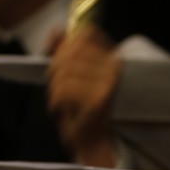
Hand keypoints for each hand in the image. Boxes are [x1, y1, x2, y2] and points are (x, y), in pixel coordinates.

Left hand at [46, 26, 120, 166]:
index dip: (64, 44)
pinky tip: (60, 109)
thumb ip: (63, 49)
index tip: (57, 61)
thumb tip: (55, 29)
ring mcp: (110, 81)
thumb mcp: (70, 73)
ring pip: (65, 70)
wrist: (92, 140)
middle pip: (71, 50)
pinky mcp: (101, 98)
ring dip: (54, 87)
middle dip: (54, 68)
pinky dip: (55, 101)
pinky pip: (65, 89)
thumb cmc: (79, 106)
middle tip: (56, 87)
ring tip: (59, 100)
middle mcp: (115, 66)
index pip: (84, 34)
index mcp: (112, 56)